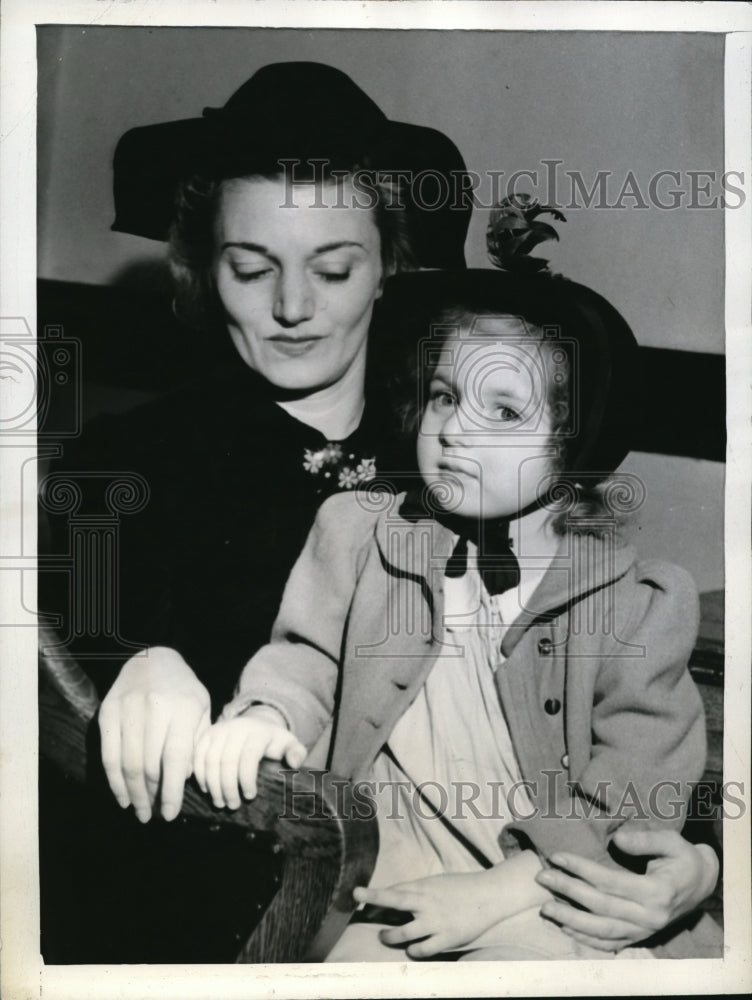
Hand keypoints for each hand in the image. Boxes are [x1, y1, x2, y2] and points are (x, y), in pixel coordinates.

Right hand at [98, 647, 210, 822]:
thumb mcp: (202, 709)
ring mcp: (128, 707)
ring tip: (140, 810)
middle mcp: (155, 706)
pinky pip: (109, 754)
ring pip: (127, 763)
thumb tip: (185, 779)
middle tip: (154, 815)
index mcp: (185, 707)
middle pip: (149, 764)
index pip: (175, 758)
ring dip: (133, 793)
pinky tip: (122, 797)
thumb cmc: (183, 691)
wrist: (153, 658)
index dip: (172, 791)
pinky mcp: (108, 710)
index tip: (170, 815)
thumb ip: (197, 742)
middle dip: (152, 796)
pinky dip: (114, 781)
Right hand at [193, 707, 306, 809]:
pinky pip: (197, 756)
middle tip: (233, 806)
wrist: (254, 724)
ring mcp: (219, 729)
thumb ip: (296, 752)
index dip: (247, 779)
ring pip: (210, 760)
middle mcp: (236, 727)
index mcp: (258, 730)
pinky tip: (206, 790)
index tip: (250, 796)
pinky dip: (200, 775)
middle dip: (228, 787)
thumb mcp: (288, 744)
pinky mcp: (206, 734)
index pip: (249, 756)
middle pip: (226, 761)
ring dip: (213, 785)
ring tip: (220, 802)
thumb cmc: (273, 741)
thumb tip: (293, 763)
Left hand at [353, 871, 505, 958]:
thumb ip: (417, 890)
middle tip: (356, 896)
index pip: (395, 889)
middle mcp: (428, 902)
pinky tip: (411, 949)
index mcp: (425, 886)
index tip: (358, 894)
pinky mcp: (447, 939)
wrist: (490, 895)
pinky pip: (423, 949)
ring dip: (390, 936)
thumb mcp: (437, 882)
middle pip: (396, 899)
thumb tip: (395, 896)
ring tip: (384, 936)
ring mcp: (436, 921)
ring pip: (404, 932)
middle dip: (375, 897)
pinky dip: (413, 950)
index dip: (375, 893)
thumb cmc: (461, 888)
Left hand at [536, 827, 719, 951]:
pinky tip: (566, 929)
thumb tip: (617, 839)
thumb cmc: (683, 858)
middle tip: (542, 877)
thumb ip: (644, 840)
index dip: (580, 869)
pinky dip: (587, 939)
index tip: (557, 856)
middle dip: (567, 891)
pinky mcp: (641, 937)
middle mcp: (649, 917)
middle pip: (600, 906)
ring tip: (545, 908)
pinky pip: (611, 943)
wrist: (704, 883)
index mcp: (656, 892)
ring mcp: (645, 931)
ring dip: (571, 920)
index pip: (609, 881)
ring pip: (602, 930)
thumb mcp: (671, 841)